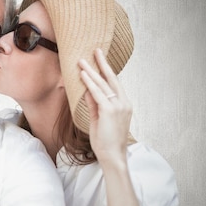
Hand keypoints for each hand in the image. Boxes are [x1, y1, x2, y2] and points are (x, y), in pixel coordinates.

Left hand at [78, 49, 131, 167]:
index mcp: (124, 104)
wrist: (112, 155)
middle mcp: (124, 103)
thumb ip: (94, 104)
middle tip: (95, 50)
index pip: (114, 83)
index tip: (100, 59)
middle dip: (102, 63)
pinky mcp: (110, 111)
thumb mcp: (99, 118)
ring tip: (82, 60)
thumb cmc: (105, 140)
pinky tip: (83, 74)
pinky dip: (89, 83)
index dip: (106, 70)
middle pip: (111, 79)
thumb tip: (87, 90)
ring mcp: (118, 106)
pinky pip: (97, 93)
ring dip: (91, 71)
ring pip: (103, 84)